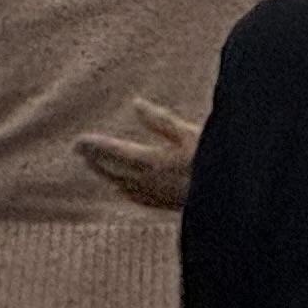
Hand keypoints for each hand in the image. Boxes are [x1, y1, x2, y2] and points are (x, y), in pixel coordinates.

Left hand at [74, 98, 200, 211]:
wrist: (229, 195)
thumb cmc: (212, 159)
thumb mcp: (189, 133)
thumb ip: (161, 120)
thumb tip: (136, 104)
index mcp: (151, 161)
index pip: (114, 152)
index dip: (95, 145)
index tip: (79, 140)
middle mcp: (147, 181)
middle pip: (112, 171)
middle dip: (95, 160)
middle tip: (80, 151)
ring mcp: (155, 195)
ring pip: (121, 185)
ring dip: (107, 174)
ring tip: (97, 167)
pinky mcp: (164, 204)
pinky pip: (135, 197)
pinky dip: (123, 189)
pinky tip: (123, 189)